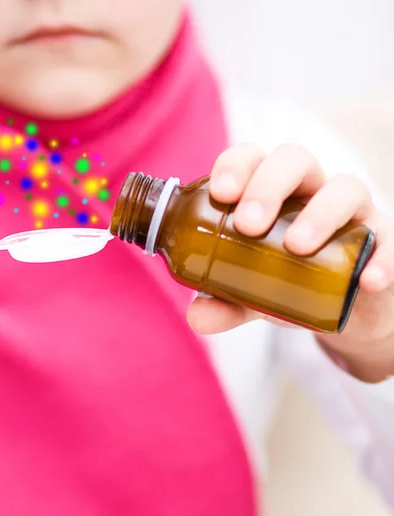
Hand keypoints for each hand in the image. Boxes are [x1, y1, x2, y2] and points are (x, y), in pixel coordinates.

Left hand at [186, 143, 393, 381]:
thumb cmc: (287, 280)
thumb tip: (198, 318)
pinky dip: (380, 257)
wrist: (343, 307)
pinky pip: (388, 239)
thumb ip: (223, 301)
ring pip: (344, 187)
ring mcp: (349, 212)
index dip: (235, 166)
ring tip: (296, 248)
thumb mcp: (249, 293)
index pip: (251, 158)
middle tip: (248, 225)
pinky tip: (366, 280)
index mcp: (268, 191)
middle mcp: (309, 191)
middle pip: (294, 160)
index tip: (220, 194)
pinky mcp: (384, 240)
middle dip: (268, 186)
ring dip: (319, 214)